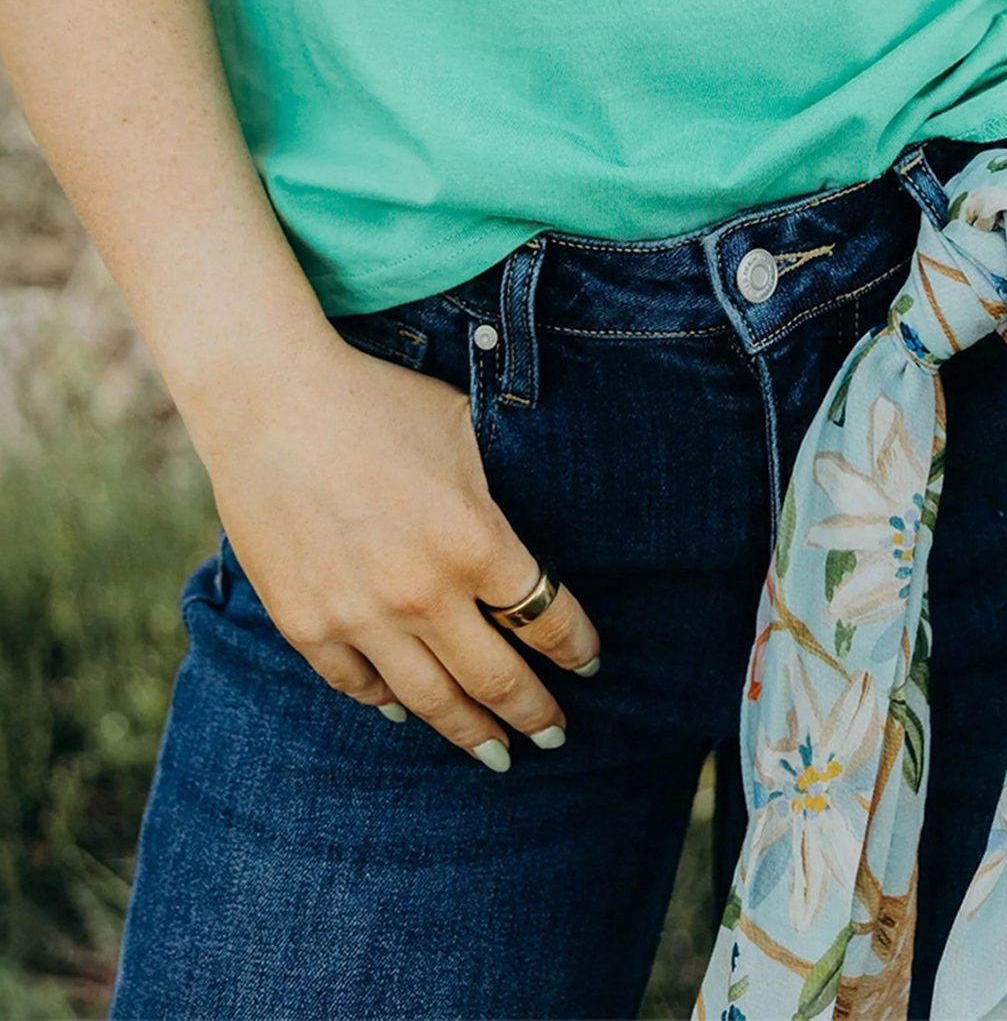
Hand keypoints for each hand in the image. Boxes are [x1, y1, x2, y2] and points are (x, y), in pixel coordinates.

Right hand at [197, 335, 599, 768]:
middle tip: (555, 737)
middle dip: (536, 714)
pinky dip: (388, 705)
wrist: (268, 400)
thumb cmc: (375, 402)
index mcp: (475, 542)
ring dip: (470, 734)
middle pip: (498, 679)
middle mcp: (424, 595)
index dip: (577, 650)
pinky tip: (408, 712)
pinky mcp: (307, 626)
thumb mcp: (461, 431)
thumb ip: (497, 491)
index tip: (590, 667)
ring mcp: (361, 618)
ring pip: (432, 703)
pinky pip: (359, 687)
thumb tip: (522, 532)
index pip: (548, 620)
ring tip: (496, 755)